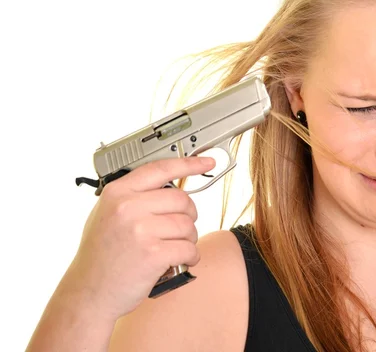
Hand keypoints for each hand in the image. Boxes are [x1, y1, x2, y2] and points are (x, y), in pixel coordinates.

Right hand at [64, 156, 215, 321]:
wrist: (88, 292)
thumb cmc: (101, 255)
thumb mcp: (107, 214)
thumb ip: (134, 197)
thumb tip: (171, 185)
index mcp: (117, 193)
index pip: (160, 169)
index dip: (189, 164)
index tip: (207, 162)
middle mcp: (128, 207)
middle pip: (182, 199)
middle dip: (188, 215)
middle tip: (179, 229)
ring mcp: (140, 230)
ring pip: (188, 225)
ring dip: (188, 239)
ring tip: (174, 248)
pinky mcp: (153, 254)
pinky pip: (189, 248)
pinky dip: (190, 257)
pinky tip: (179, 262)